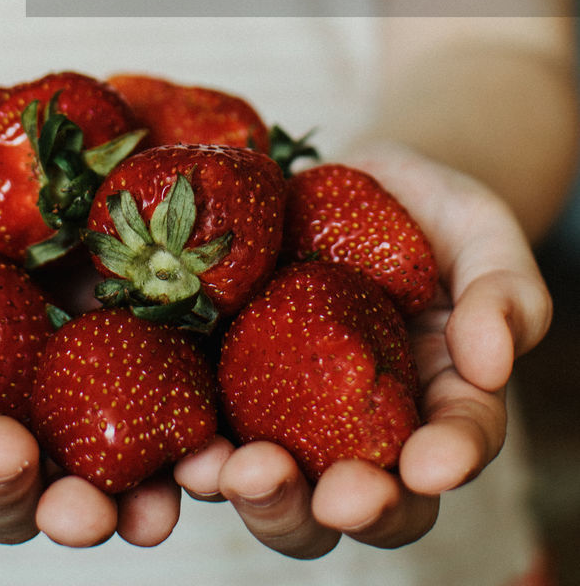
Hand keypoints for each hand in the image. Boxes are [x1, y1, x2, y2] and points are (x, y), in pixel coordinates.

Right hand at [0, 194, 182, 546]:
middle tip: (3, 452)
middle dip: (11, 488)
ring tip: (117, 504)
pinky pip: (180, 432)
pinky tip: (200, 459)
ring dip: (117, 510)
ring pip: (107, 495)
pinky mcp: (160, 380)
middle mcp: (26, 458)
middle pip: (21, 505)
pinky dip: (191, 455)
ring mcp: (95, 426)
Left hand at [174, 142, 551, 557]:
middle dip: (337, 507)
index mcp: (439, 404)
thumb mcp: (486, 238)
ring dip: (254, 493)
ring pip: (274, 486)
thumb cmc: (437, 216)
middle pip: (353, 501)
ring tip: (231, 473)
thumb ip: (503, 295)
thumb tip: (492, 361)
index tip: (427, 466)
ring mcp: (291, 407)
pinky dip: (195, 446)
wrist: (354, 181)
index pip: (451, 449)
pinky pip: (209, 423)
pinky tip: (185, 444)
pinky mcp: (228, 372)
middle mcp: (362, 428)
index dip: (445, 463)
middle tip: (327, 496)